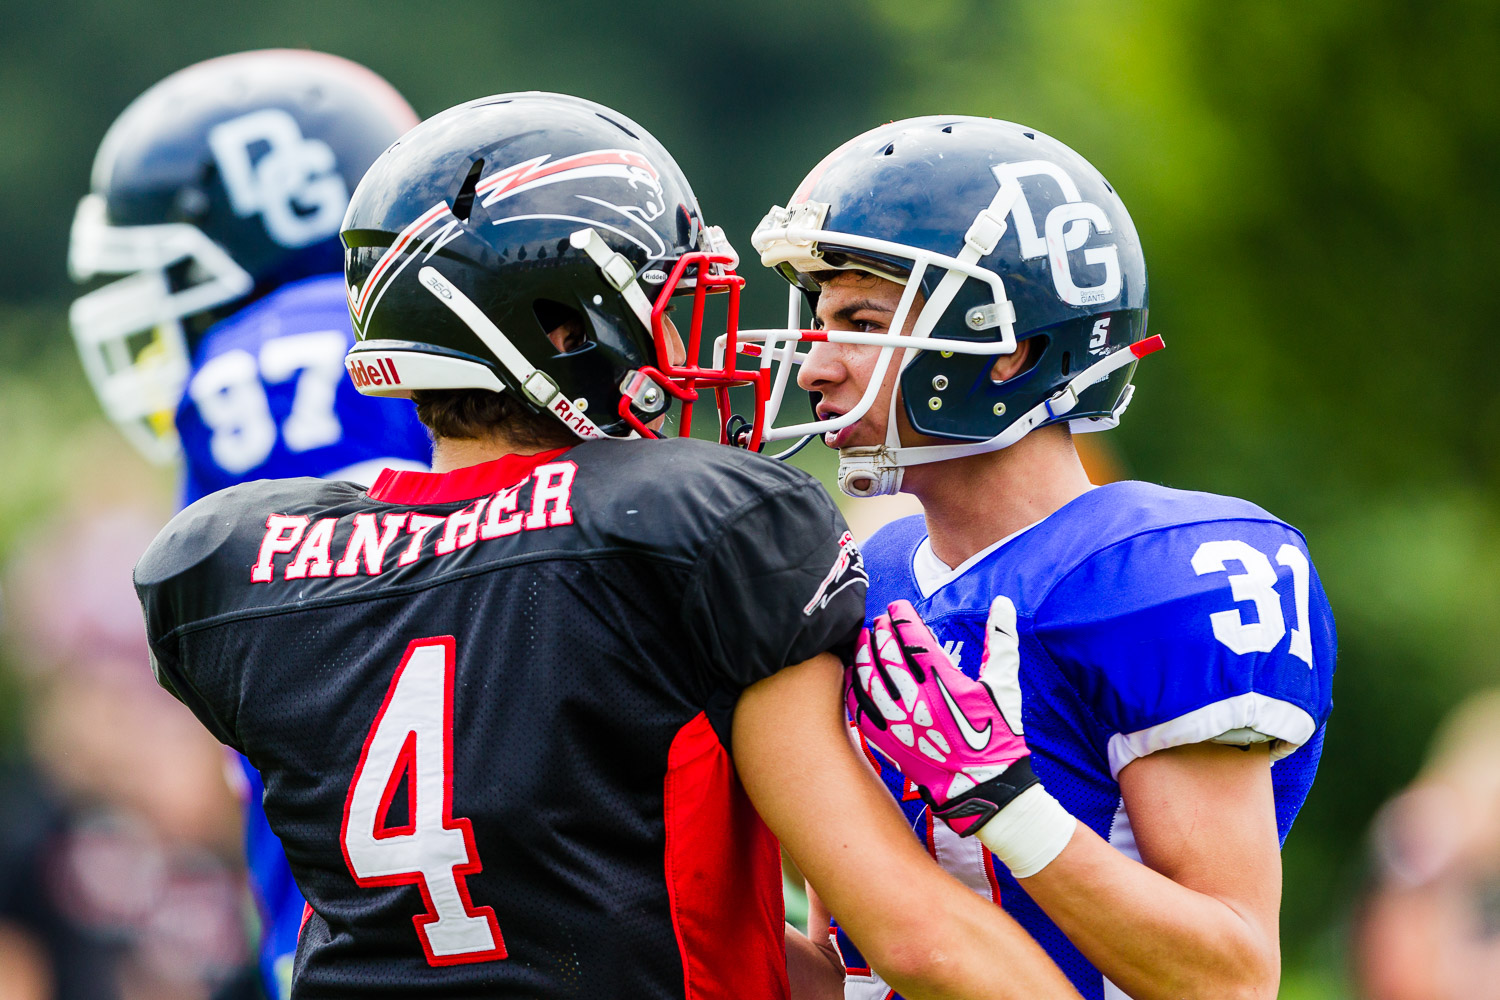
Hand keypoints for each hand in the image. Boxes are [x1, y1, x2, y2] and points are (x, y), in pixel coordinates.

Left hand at [846, 598, 1034, 835]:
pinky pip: (860, 708)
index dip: (900, 617)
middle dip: (881, 631)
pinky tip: (856, 676)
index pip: (912, 636)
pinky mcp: (887, 741)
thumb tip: (1003, 603)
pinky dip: (856, 687)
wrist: (985, 788)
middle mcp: (916, 698)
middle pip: (886, 652)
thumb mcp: (1004, 685)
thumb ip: (1001, 641)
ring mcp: (898, 720)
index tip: (897, 608)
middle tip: (880, 621)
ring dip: (863, 654)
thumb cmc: (997, 736)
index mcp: (943, 681)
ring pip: (868, 677)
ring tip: (864, 640)